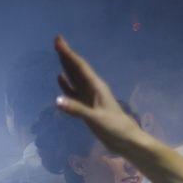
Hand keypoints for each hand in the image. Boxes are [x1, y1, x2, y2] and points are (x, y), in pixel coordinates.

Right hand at [52, 36, 142, 154]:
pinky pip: (74, 92)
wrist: (126, 141)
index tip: (58, 41)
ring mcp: (90, 98)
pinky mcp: (88, 107)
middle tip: (57, 42)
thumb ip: (77, 109)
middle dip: (67, 56)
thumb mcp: (96, 118)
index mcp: (96, 87)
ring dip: (67, 67)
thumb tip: (57, 100)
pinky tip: (60, 79)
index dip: (68, 53)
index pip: (80, 66)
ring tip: (58, 55)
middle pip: (77, 69)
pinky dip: (66, 85)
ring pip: (76, 78)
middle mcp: (93, 89)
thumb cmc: (115, 128)